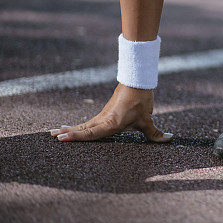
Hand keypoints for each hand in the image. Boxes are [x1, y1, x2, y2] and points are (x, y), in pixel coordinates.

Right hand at [50, 83, 172, 142]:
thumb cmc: (141, 101)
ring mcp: (103, 116)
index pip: (91, 133)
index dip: (76, 136)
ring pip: (85, 125)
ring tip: (56, 133)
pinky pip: (90, 123)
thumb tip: (169, 140)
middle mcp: (104, 120)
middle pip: (83, 129)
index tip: (62, 138)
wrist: (137, 82)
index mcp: (111, 123)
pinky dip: (80, 126)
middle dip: (69, 133)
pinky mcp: (105, 113)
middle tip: (53, 136)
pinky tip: (72, 127)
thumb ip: (156, 133)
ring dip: (71, 129)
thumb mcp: (147, 120)